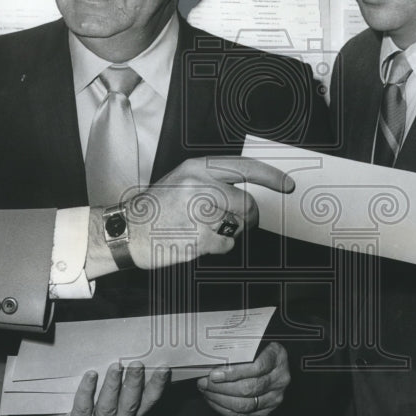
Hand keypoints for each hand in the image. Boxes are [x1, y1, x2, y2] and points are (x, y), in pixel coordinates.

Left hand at [21, 362, 168, 415]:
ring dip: (113, 386)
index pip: (147, 403)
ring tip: (115, 366)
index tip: (164, 368)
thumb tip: (135, 355)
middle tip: (137, 364)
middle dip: (134, 384)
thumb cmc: (83, 407)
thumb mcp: (107, 398)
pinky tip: (91, 375)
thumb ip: (122, 385)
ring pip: (108, 409)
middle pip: (129, 407)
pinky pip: (83, 409)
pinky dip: (88, 391)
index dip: (156, 387)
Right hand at [87, 156, 292, 274]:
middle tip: (233, 221)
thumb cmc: (158, 206)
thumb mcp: (183, 179)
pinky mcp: (200, 238)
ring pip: (238, 226)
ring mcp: (200, 214)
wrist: (129, 231)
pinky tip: (196, 240)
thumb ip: (213, 180)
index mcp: (197, 168)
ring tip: (203, 228)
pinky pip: (226, 245)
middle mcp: (201, 187)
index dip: (270, 176)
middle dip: (247, 217)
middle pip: (247, 204)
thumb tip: (248, 191)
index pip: (244, 168)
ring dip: (228, 232)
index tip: (286, 185)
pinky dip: (217, 247)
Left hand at [196, 341, 289, 415]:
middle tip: (204, 382)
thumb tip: (212, 355)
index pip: (257, 367)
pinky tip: (213, 401)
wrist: (272, 363)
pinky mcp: (267, 410)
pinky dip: (225, 410)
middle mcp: (280, 379)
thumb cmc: (259, 350)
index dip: (234, 372)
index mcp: (278, 357)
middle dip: (221, 387)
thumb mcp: (255, 341)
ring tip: (206, 391)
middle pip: (249, 388)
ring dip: (220, 399)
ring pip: (245, 404)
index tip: (214, 373)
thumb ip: (239, 347)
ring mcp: (275, 397)